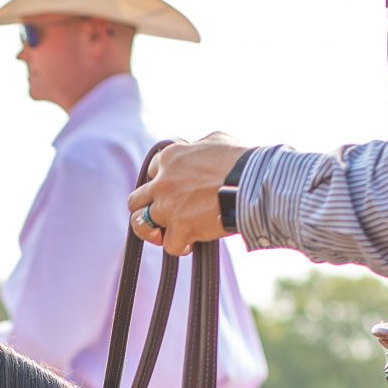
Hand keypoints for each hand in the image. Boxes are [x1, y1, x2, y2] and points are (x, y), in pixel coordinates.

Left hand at [127, 132, 248, 255]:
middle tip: (161, 214)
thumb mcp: (217, 140)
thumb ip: (199, 145)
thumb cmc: (240, 160)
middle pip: (135, 200)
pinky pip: (169, 245)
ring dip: (152, 232)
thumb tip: (198, 148)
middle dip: (145, 208)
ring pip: (141, 225)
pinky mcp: (180, 229)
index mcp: (170, 158)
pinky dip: (180, 247)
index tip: (174, 189)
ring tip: (164, 235)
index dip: (161, 181)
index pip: (151, 171)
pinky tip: (191, 244)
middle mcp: (163, 182)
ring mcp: (168, 207)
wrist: (252, 183)